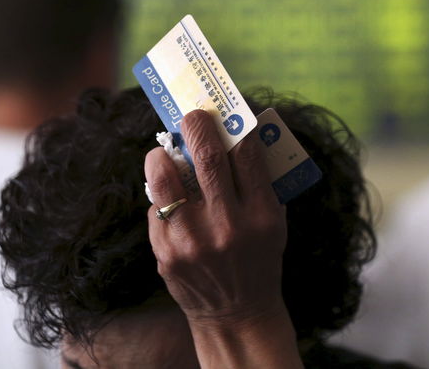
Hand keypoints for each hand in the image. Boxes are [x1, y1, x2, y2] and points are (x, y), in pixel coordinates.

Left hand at [146, 110, 301, 367]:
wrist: (236, 314)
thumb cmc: (258, 259)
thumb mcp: (273, 224)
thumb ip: (258, 184)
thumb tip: (234, 135)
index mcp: (261, 216)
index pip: (246, 155)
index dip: (234, 127)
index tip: (224, 113)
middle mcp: (228, 227)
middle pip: (208, 158)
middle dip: (197, 127)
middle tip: (191, 115)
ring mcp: (193, 242)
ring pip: (166, 179)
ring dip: (161, 156)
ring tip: (162, 151)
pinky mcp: (166, 254)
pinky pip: (155, 209)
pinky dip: (159, 196)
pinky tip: (165, 195)